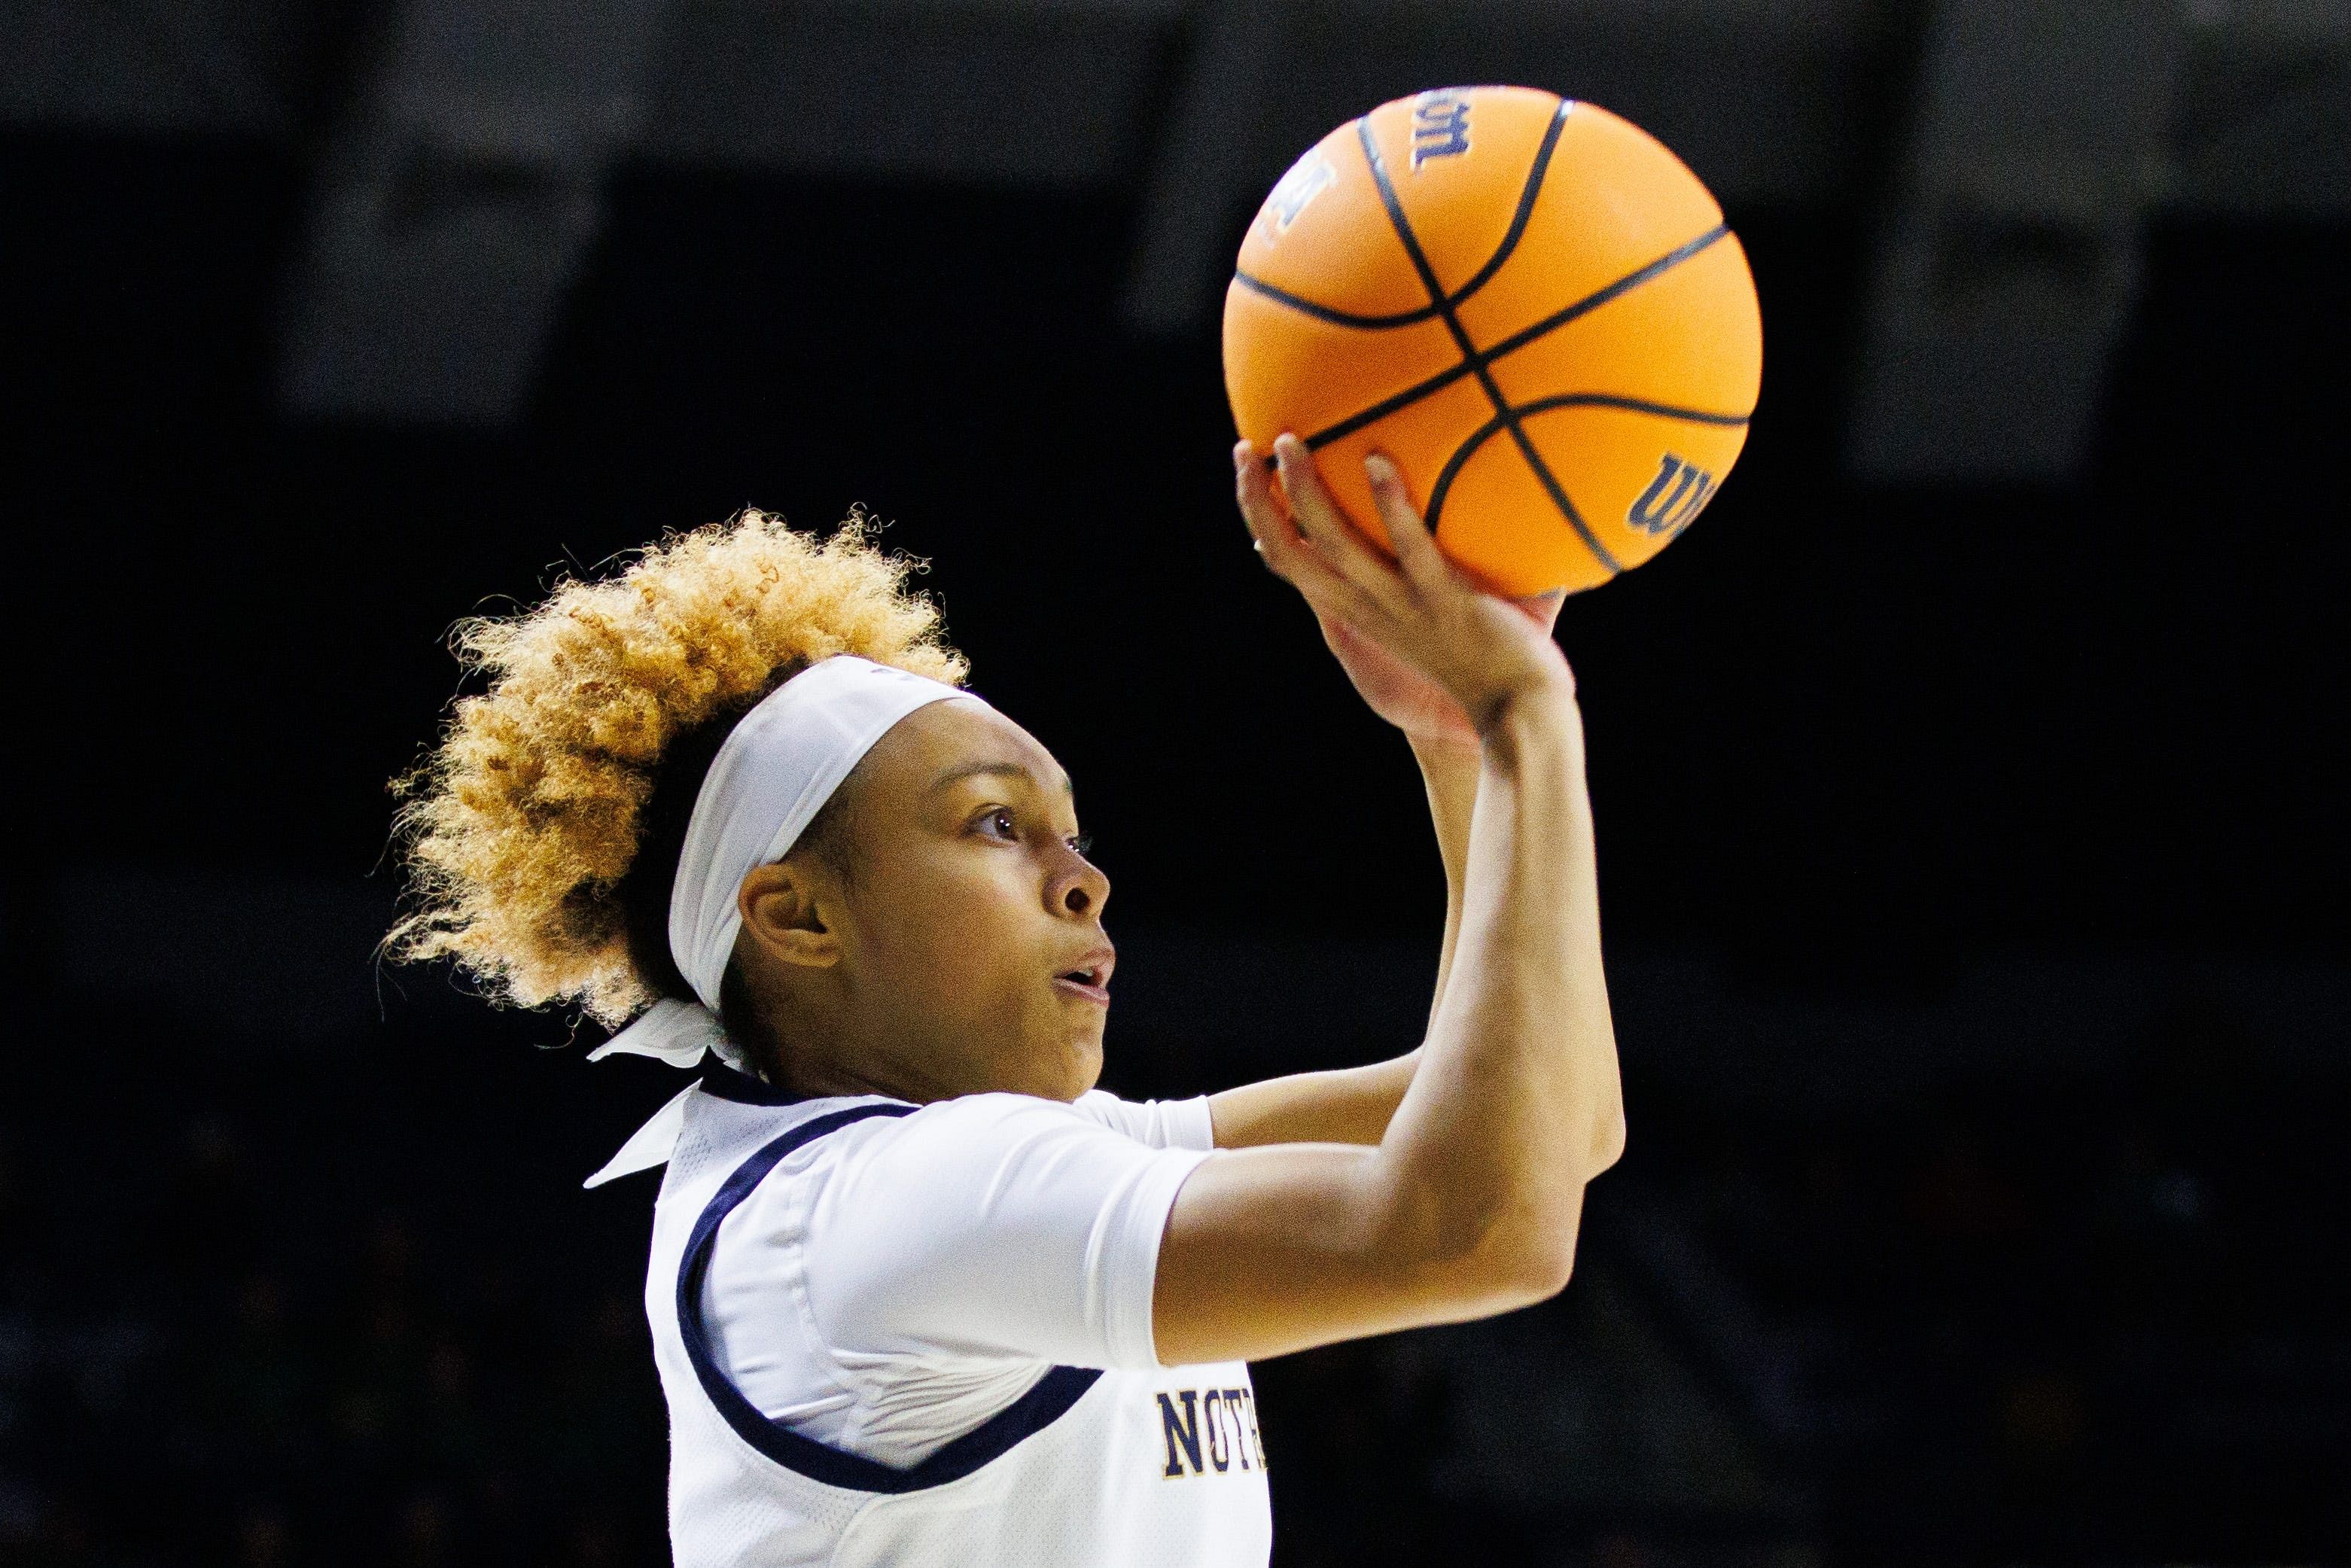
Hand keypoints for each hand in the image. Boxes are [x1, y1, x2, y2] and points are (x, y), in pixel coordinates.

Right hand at [1236, 436, 1573, 736]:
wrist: (1514, 713)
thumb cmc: (1483, 662)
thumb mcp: (1430, 617)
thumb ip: (1418, 569)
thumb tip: (1445, 500)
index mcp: (1356, 609)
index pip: (1289, 562)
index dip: (1258, 518)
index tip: (1247, 470)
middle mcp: (1366, 607)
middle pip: (1288, 552)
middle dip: (1255, 500)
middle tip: (1246, 450)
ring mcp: (1401, 604)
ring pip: (1333, 544)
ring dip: (1303, 491)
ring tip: (1291, 443)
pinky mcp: (1443, 601)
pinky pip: (1409, 547)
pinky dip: (1388, 505)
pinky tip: (1377, 461)